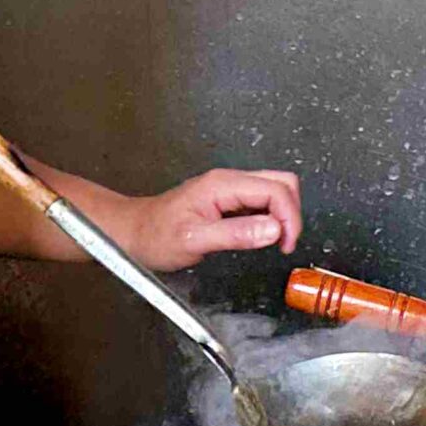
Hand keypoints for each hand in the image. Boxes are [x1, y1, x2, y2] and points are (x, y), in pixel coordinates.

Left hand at [119, 168, 303, 270]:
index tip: (285, 244)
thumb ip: (237, 234)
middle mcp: (229, 180)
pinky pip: (262, 200)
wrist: (133, 232)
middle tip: (284, 242)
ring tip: (275, 241)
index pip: (275, 190)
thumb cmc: (156, 236)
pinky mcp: (229, 199)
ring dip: (283, 214)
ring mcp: (229, 188)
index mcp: (222, 185)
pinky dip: (271, 217)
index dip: (289, 218)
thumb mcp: (195, 241)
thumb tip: (273, 229)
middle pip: (282, 182)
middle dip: (292, 213)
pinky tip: (262, 236)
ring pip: (275, 189)